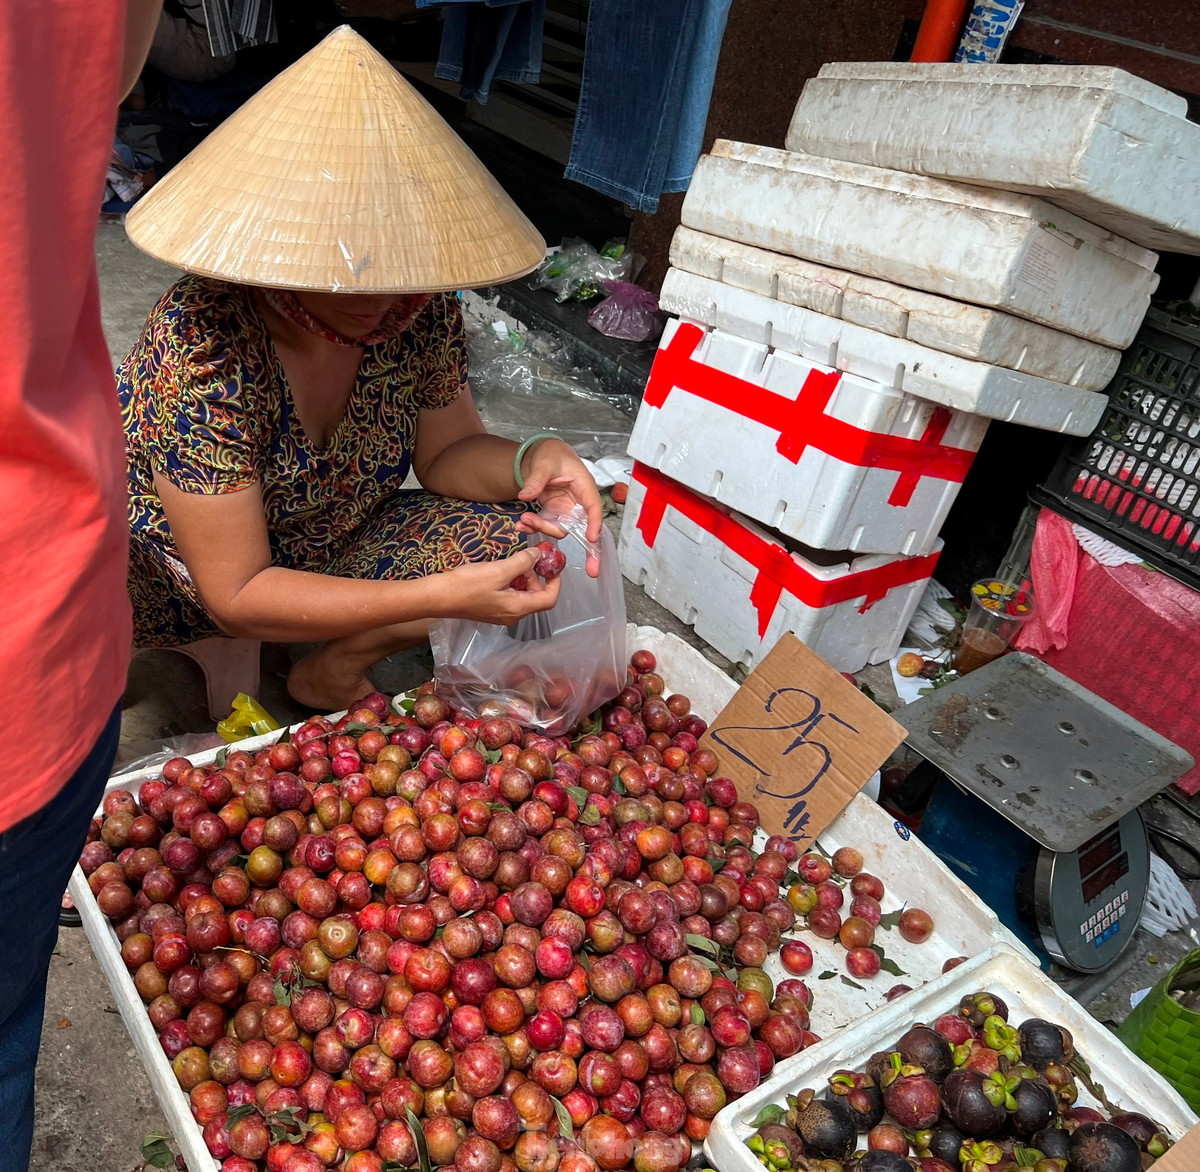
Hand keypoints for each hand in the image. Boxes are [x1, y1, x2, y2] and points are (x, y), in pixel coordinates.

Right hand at [436, 548, 561, 624]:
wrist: (438, 597)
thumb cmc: (467, 586)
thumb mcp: (499, 570)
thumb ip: (523, 562)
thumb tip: (538, 555)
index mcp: (518, 609)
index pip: (549, 599)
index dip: (555, 581)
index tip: (553, 564)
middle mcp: (512, 615)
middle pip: (536, 596)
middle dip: (537, 575)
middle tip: (529, 557)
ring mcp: (501, 613)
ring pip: (522, 594)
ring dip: (523, 576)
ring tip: (513, 560)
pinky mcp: (490, 608)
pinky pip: (510, 594)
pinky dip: (511, 580)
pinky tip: (501, 568)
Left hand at [516, 438, 603, 576]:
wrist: (542, 454)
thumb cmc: (551, 454)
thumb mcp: (544, 462)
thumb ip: (535, 479)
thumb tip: (526, 495)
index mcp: (584, 486)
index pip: (593, 507)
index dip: (594, 524)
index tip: (592, 539)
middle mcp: (578, 502)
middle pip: (579, 526)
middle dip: (569, 540)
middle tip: (547, 538)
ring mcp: (566, 510)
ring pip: (560, 529)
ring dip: (541, 529)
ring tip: (524, 521)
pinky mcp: (554, 513)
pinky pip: (547, 526)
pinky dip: (533, 528)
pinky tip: (521, 525)